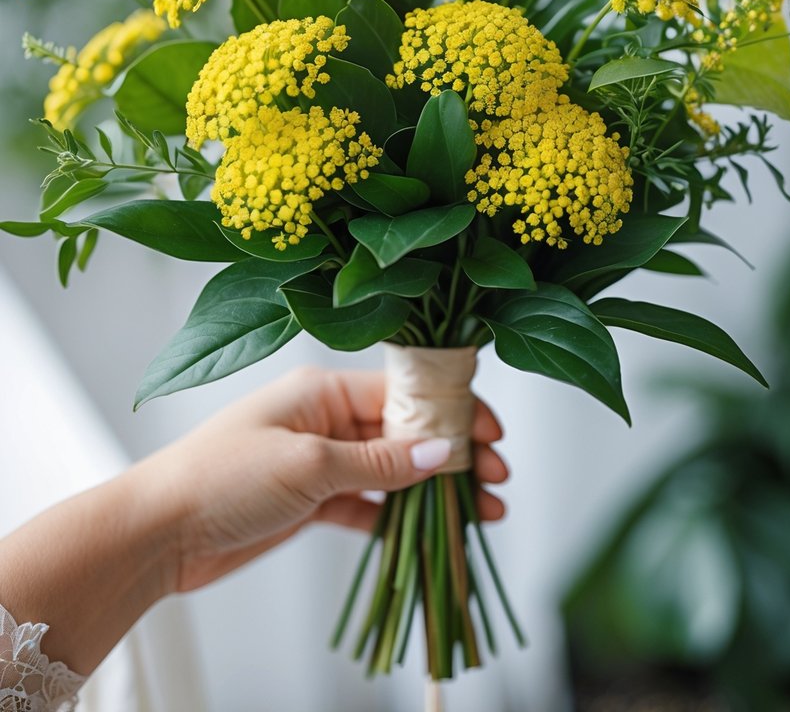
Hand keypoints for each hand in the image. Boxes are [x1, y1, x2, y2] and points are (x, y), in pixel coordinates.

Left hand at [144, 365, 508, 594]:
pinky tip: (434, 530)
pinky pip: (368, 504)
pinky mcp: (311, 503)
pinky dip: (401, 516)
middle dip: (454, 451)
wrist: (158, 532)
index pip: (403, 391)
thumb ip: (380, 461)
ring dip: (435, 489)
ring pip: (393, 471)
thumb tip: (445, 450)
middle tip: (499, 477)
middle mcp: (325, 419)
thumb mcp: (309, 465)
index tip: (492, 432)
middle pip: (405, 430)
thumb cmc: (223, 477)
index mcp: (323, 389)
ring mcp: (319, 462)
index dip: (451, 409)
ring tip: (484, 511)